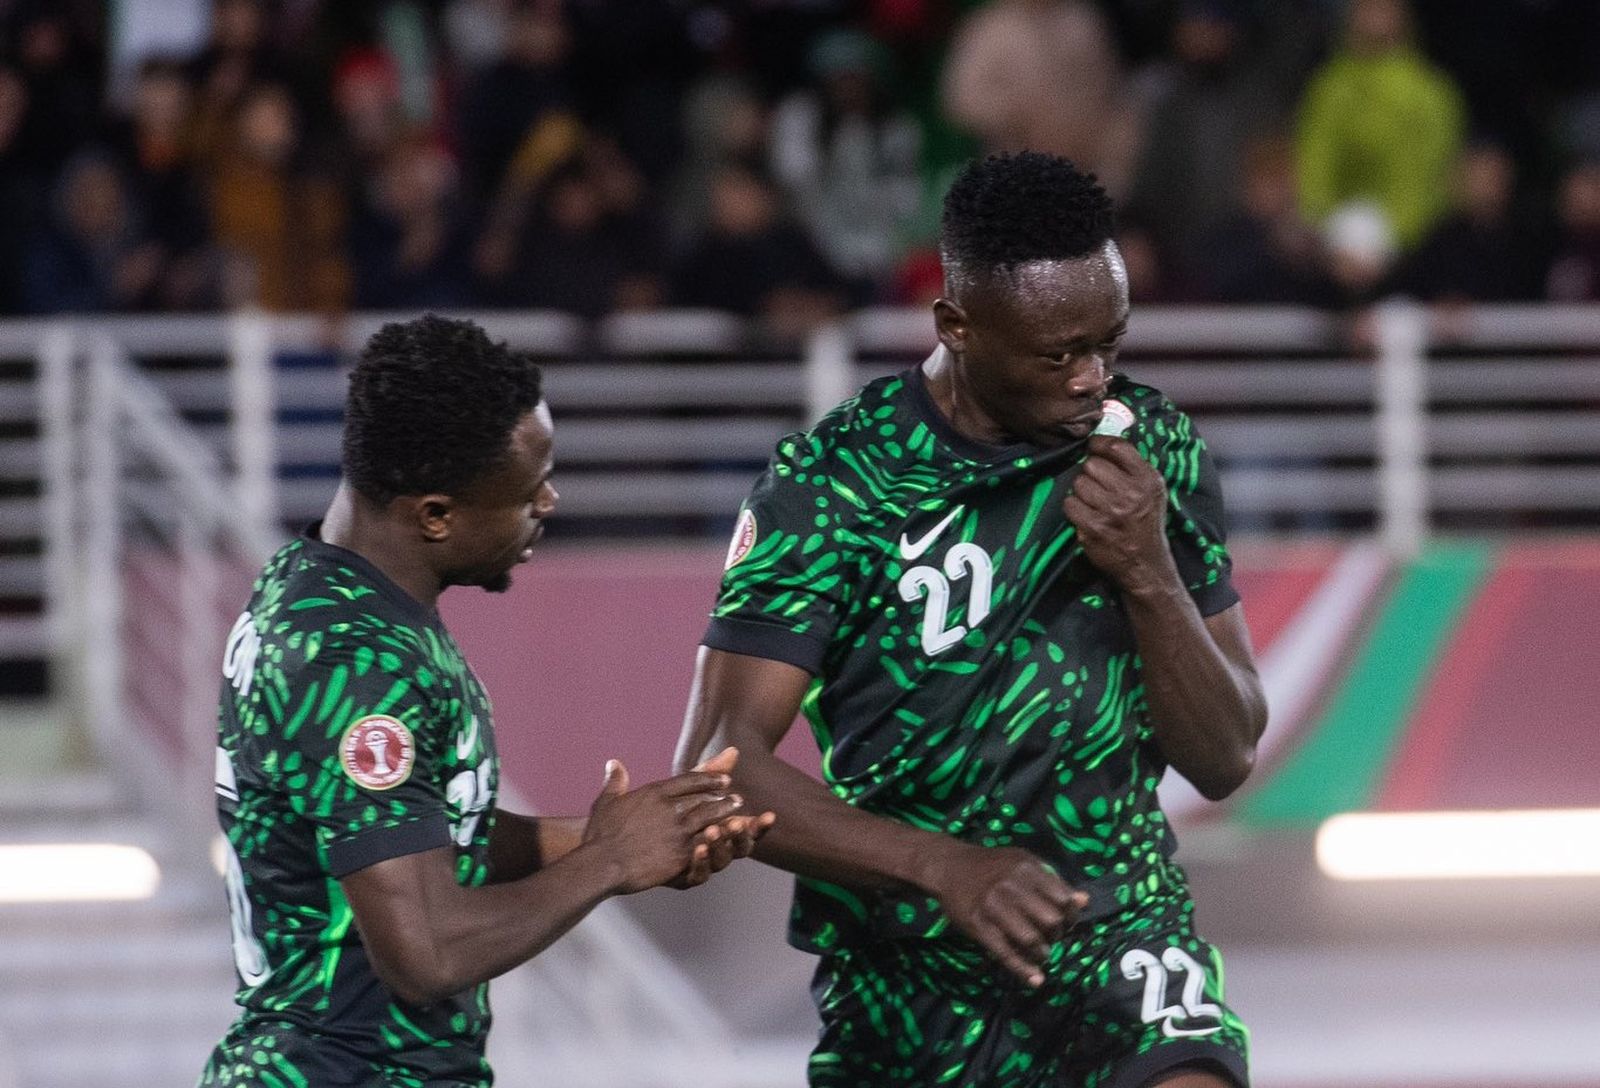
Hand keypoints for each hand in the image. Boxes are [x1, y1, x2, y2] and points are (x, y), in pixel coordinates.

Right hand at [582, 760, 744, 893]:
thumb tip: (614, 763)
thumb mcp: (606, 802)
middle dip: (720, 793)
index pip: (688, 780)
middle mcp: (670, 808)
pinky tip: (729, 835)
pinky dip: (720, 835)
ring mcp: (678, 830)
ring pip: (710, 815)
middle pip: (703, 796)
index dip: (707, 777)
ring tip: (737, 808)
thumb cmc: (600, 834)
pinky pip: (707, 840)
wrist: (603, 862)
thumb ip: (615, 782)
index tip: (721, 777)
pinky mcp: (681, 851)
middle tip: (734, 793)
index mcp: (654, 793)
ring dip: (725, 810)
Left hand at [671, 747, 776, 888]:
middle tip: (737, 822)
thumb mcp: (687, 790)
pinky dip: (701, 863)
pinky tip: (698, 848)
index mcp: (726, 831)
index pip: (750, 829)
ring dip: (720, 845)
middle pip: (740, 848)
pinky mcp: (684, 876)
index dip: (760, 825)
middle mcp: (719, 849)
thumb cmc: (668, 810)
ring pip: (721, 860)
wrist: (633, 837)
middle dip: (741, 835)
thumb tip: (733, 750)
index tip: (769, 815)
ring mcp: (703, 864)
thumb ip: (711, 774)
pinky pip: (698, 874)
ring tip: (713, 830)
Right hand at [926, 842, 1086, 987]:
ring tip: (1041, 953)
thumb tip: (1085, 901)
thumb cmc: (992, 865)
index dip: (1070, 915)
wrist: (950, 866)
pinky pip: (1006, 954)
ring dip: (1043, 953)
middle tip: (1052, 936)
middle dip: (1057, 934)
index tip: (1066, 922)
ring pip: (1031, 940)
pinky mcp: (978, 926)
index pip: (1063, 899)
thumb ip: (1053, 881)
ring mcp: (993, 907)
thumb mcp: (1023, 863)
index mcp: (1027, 868)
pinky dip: (1024, 971)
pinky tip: (1036, 980)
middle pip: (1051, 921)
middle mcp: (1011, 886)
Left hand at [1062, 436, 1175, 592]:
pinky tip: (1086, 516)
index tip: (1092, 448)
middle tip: (1098, 487)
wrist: (1146, 564)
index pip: (1117, 447)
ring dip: (1082, 492)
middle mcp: (1131, 493)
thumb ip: (1133, 466)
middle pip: (1091, 465)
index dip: (1098, 444)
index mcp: (1148, 479)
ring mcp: (1111, 512)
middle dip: (1091, 473)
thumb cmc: (1146, 523)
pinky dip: (1074, 509)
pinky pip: (1070, 504)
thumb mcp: (1152, 491)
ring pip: (1078, 483)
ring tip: (1094, 504)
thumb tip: (1103, 442)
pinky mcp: (1093, 528)